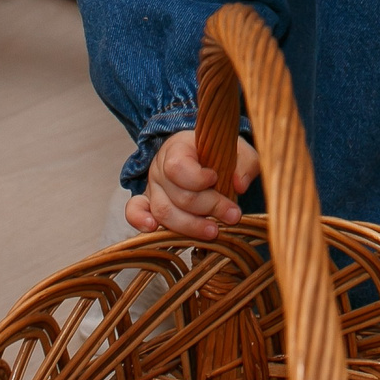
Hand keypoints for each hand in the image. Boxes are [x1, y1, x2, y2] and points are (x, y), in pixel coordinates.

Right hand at [129, 128, 259, 237]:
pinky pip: (134, 211)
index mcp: (178, 148)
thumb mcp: (237, 149)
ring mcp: (152, 186)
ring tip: (214, 231)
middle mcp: (160, 167)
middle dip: (209, 207)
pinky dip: (139, 220)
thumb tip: (239, 185)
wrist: (203, 154)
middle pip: (178, 195)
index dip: (197, 178)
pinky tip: (153, 228)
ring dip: (190, 225)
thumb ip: (245, 163)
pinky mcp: (148, 202)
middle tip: (233, 215)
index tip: (216, 177)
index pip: (178, 167)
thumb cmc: (218, 152)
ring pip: (164, 211)